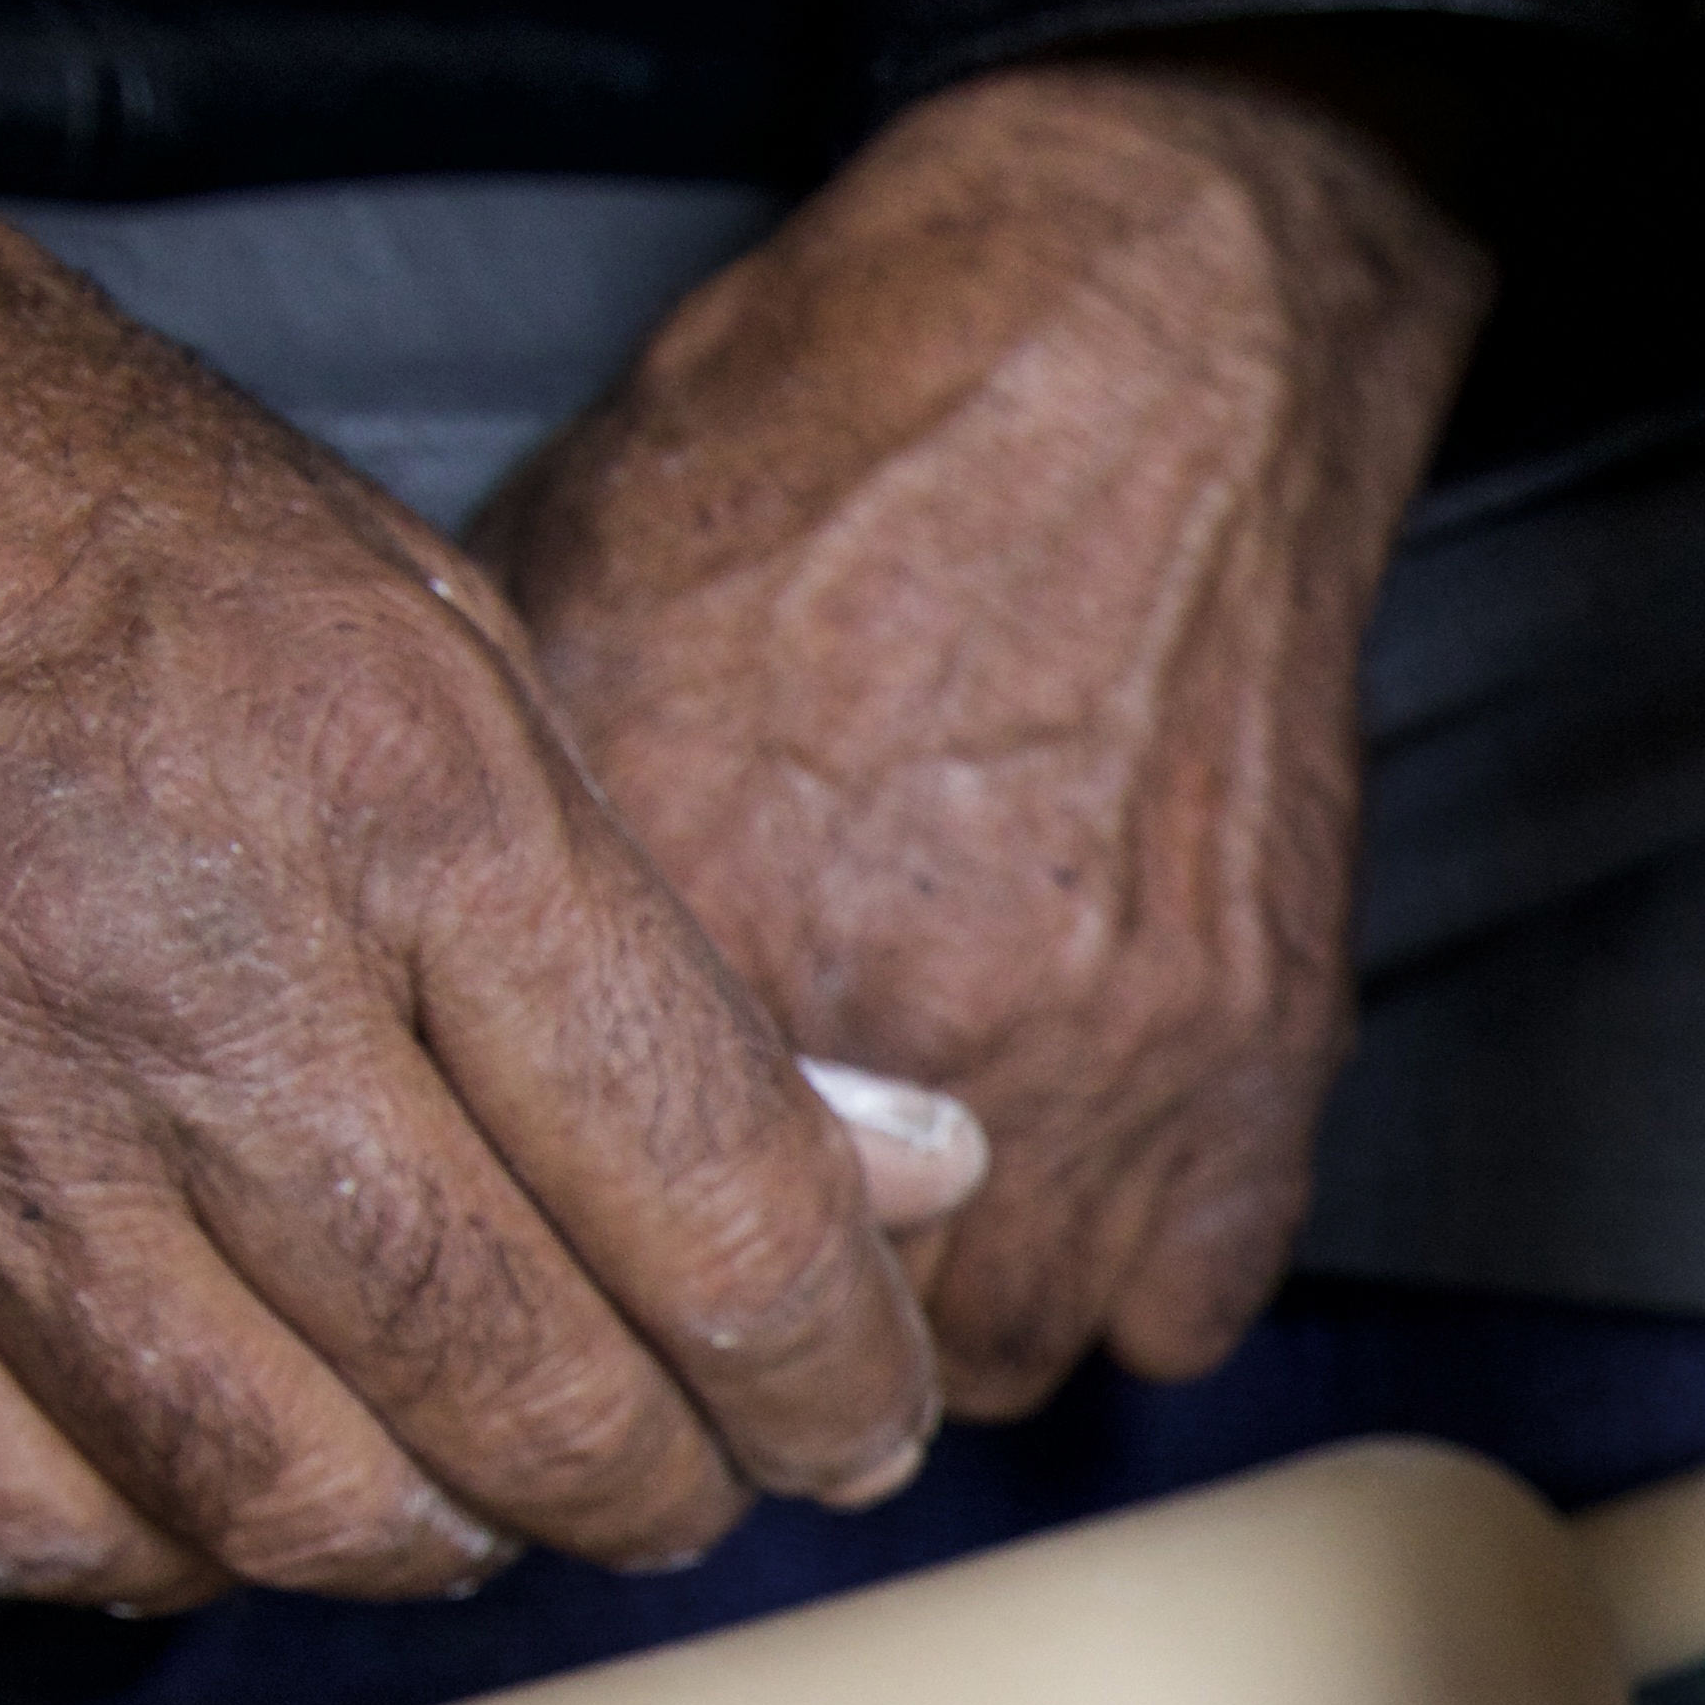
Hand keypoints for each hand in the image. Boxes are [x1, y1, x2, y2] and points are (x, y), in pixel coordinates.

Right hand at [0, 25, 938, 1605]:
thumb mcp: (397, 616)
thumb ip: (630, 925)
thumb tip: (876, 1163)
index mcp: (387, 799)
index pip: (710, 1195)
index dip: (827, 1360)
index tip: (858, 1413)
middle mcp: (182, 984)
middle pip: (520, 1380)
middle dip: (664, 1483)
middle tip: (699, 1479)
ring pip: (290, 1491)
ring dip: (446, 1541)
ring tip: (501, 1497)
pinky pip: (19, 1508)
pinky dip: (168, 1548)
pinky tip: (239, 1492)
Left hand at [491, 55, 1484, 1416]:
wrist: (1132, 349)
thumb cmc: (843, 446)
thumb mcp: (567, 610)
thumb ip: (526, 869)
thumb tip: (440, 1038)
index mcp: (719, 912)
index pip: (618, 1237)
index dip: (587, 1286)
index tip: (580, 1291)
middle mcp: (923, 1014)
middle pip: (810, 1344)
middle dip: (766, 1343)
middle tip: (743, 1287)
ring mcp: (1115, 1056)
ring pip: (1004, 1356)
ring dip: (940, 1333)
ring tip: (897, 1258)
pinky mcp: (1264, 1059)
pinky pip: (1184, 1304)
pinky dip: (1123, 1283)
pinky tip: (1063, 1199)